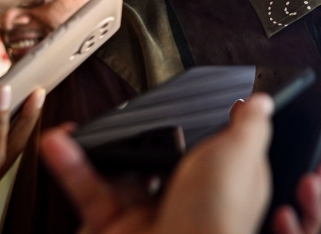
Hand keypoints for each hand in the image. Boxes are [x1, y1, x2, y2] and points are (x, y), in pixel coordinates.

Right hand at [40, 93, 320, 233]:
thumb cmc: (215, 221)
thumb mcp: (240, 157)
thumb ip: (249, 127)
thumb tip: (260, 103)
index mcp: (225, 182)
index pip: (217, 146)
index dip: (205, 124)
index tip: (188, 100)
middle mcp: (188, 198)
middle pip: (164, 155)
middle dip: (145, 134)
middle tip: (130, 112)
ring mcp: (150, 212)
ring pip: (122, 169)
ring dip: (102, 144)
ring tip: (87, 122)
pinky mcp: (115, 224)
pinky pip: (89, 189)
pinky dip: (71, 165)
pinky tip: (59, 143)